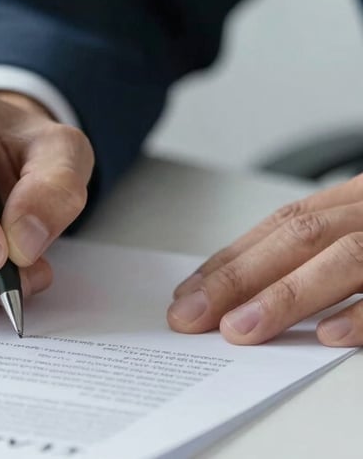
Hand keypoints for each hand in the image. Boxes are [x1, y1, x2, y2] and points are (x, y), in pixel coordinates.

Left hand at [167, 174, 362, 345]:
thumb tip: (247, 290)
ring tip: (239, 329)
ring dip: (284, 296)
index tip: (190, 292)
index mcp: (355, 199)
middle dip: (239, 277)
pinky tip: (327, 335)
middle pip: (299, 237)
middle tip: (193, 315)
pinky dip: (359, 314)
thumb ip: (321, 249)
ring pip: (342, 257)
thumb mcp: (362, 227)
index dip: (234, 257)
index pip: (283, 224)